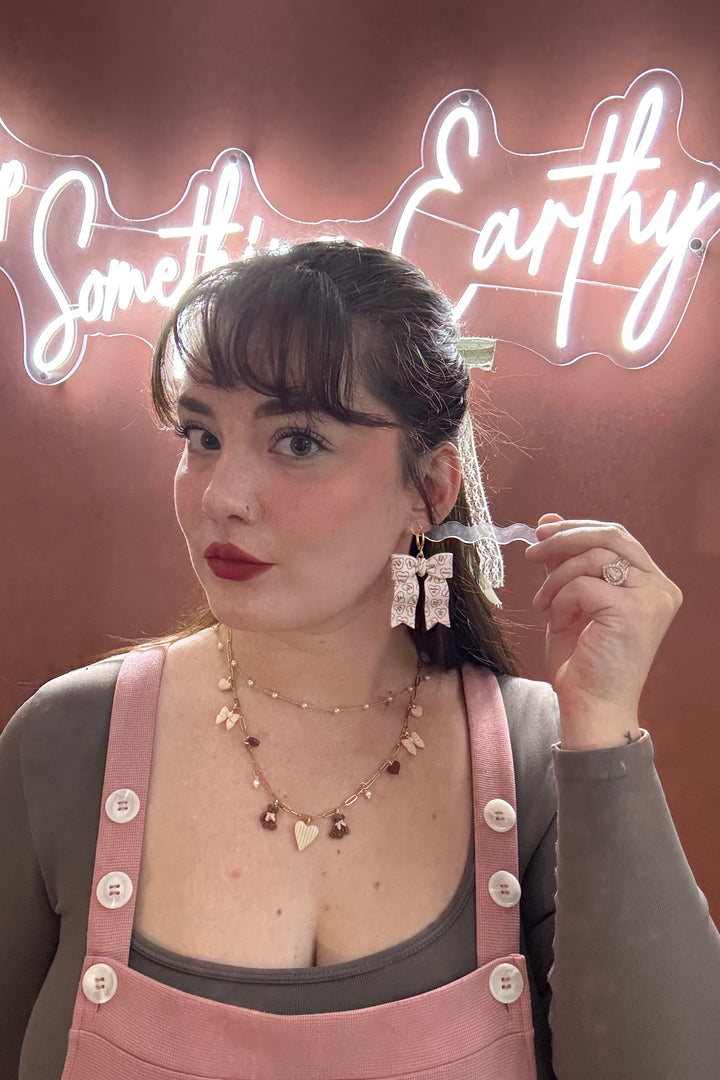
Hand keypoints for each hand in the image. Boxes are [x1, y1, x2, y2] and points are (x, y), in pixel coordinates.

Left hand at [525, 513, 682, 748]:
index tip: (543, 531)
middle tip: (533, 550)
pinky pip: (584, 585)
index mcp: (653, 584)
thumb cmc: (582, 659)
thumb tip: (548, 519)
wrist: (590, 706)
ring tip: (542, 604)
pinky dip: (561, 600)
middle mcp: (660, 589)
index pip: (618, 537)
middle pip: (612, 537)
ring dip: (557, 578)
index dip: (578, 528)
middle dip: (565, 539)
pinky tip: (558, 622)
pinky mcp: (634, 612)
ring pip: (594, 558)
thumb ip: (566, 560)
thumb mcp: (570, 599)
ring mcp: (652, 600)